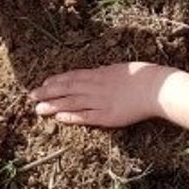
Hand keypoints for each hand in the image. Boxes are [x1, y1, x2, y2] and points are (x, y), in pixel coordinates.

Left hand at [29, 62, 175, 127]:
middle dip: (48, 93)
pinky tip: (59, 118)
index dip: (56, 80)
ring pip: (71, 103)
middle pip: (67, 89)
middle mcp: (95, 86)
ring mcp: (100, 102)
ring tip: (39, 109)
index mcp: (99, 73)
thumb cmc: (143, 77)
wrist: (156, 88)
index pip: (72, 76)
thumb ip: (105, 73)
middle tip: (32, 96)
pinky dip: (71, 117)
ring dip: (54, 106)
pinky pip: (86, 117)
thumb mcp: (120, 69)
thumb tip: (95, 73)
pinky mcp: (107, 116)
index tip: (43, 83)